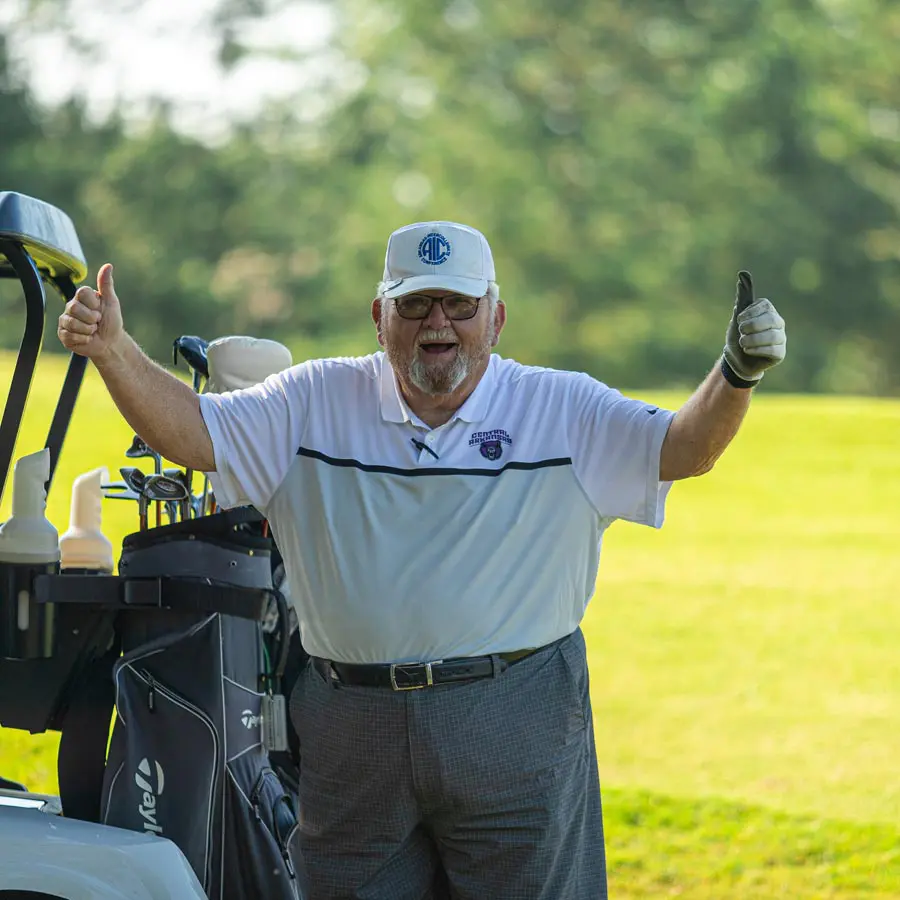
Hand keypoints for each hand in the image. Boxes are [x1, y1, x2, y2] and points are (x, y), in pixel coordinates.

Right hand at [57, 263, 124, 361]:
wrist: (110, 343)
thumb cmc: (111, 321)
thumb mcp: (111, 302)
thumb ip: (106, 285)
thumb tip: (108, 265)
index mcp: (81, 297)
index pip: (81, 292)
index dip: (93, 303)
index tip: (100, 309)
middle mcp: (71, 307)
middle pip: (74, 308)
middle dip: (92, 318)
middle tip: (97, 322)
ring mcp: (65, 320)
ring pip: (72, 323)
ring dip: (88, 330)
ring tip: (92, 331)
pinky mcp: (63, 334)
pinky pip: (69, 335)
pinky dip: (83, 339)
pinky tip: (87, 339)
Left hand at [722, 270, 785, 385]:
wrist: (736, 359)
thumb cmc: (737, 335)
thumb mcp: (738, 315)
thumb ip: (743, 295)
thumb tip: (743, 273)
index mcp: (768, 310)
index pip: (763, 306)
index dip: (748, 313)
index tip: (738, 320)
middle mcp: (778, 322)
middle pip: (770, 320)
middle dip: (751, 326)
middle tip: (740, 332)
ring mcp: (781, 338)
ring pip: (772, 336)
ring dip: (752, 340)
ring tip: (743, 343)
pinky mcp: (780, 353)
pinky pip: (772, 350)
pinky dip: (756, 350)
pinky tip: (748, 350)